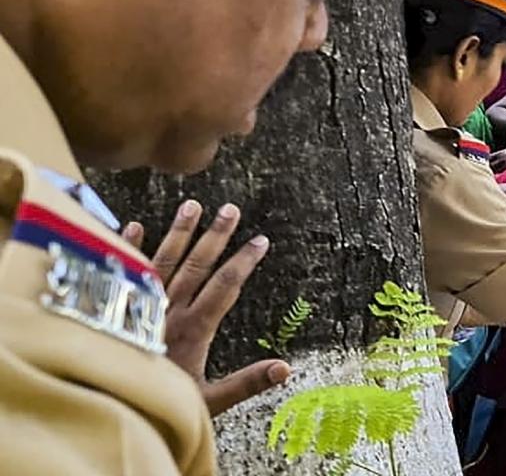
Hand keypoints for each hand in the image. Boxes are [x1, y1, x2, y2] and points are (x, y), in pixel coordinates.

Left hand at [122, 201, 289, 416]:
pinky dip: (128, 249)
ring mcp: (141, 308)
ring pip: (163, 263)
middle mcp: (168, 312)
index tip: (261, 241)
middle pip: (196, 266)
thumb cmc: (160, 409)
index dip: (244, 262)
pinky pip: (123, 274)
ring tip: (192, 205)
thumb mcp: (210, 401)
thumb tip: (286, 367)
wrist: (109, 410)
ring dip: (179, 234)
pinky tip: (135, 226)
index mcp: (194, 330)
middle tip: (231, 210)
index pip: (225, 287)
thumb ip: (247, 382)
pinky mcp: (116, 310)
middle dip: (216, 236)